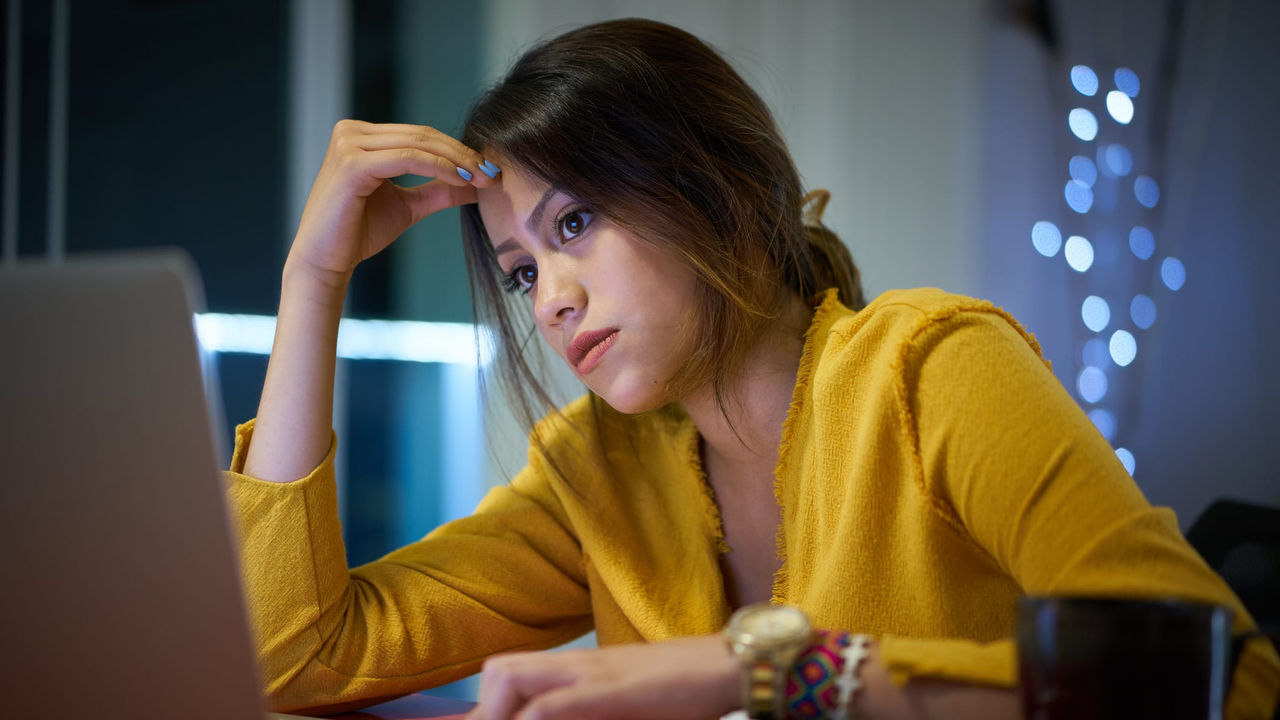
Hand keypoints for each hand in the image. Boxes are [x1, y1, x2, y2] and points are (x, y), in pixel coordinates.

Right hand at [287, 119, 497, 287]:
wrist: (325, 260)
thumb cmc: (359, 232)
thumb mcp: (408, 206)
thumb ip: (438, 190)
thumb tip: (478, 183)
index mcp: (362, 136)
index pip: (420, 135)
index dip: (458, 150)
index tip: (489, 170)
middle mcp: (352, 132)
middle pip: (422, 135)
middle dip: (463, 154)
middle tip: (492, 173)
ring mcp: (349, 144)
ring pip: (418, 144)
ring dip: (456, 161)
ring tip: (482, 179)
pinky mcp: (351, 163)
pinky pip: (407, 159)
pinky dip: (439, 168)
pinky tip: (460, 181)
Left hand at [464, 635, 740, 719]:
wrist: (734, 664)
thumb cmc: (689, 691)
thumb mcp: (632, 703)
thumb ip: (596, 709)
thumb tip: (556, 712)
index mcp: (583, 667)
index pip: (512, 673)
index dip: (484, 707)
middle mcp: (579, 663)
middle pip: (500, 668)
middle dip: (485, 711)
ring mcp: (592, 672)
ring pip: (510, 677)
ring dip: (501, 713)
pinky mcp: (609, 690)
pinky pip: (547, 708)